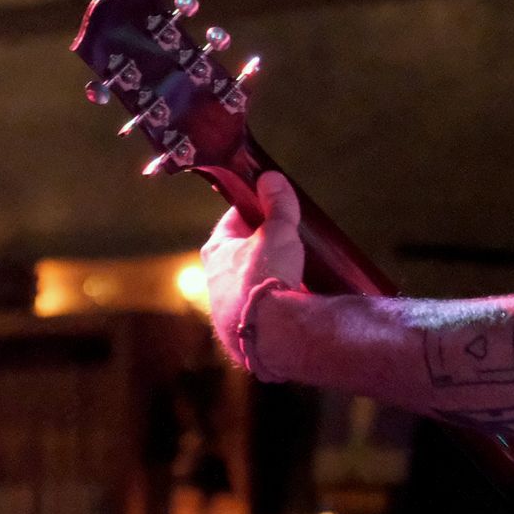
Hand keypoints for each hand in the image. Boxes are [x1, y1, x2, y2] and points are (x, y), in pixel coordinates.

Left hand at [201, 171, 305, 368]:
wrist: (269, 335)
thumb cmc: (266, 277)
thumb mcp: (278, 233)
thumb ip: (278, 205)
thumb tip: (271, 178)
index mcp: (216, 250)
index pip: (235, 217)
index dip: (256, 208)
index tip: (276, 206)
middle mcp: (214, 278)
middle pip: (244, 251)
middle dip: (267, 245)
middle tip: (293, 240)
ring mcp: (227, 307)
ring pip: (252, 281)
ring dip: (273, 275)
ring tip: (299, 272)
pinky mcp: (242, 330)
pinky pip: (261, 307)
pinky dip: (276, 301)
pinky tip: (296, 299)